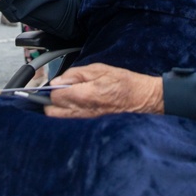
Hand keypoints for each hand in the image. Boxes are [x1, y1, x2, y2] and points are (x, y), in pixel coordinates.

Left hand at [45, 63, 163, 117]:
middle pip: (53, 112)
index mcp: (85, 95)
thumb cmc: (124, 82)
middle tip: (60, 91)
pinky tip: (77, 106)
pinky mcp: (91, 125)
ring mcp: (87, 121)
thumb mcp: (99, 69)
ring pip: (61, 119)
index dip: (53, 89)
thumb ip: (76, 74)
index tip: (58, 83)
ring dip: (59, 109)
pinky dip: (68, 115)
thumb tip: (57, 81)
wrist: (143, 100)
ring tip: (68, 98)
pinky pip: (72, 122)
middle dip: (52, 101)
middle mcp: (84, 112)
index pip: (55, 97)